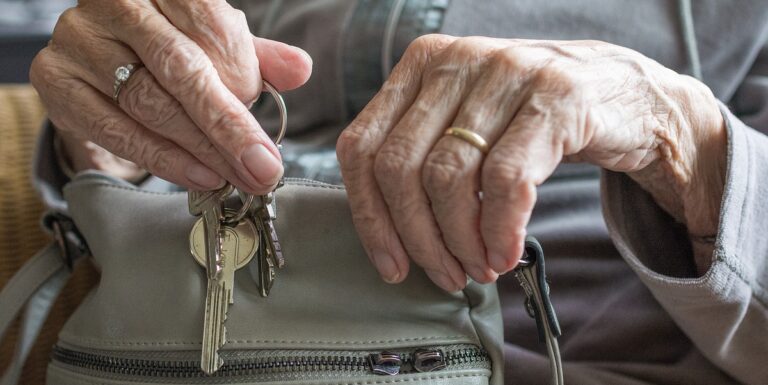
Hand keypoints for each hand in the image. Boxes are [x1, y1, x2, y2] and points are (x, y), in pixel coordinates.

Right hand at [31, 0, 311, 192]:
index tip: (268, 126)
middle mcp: (117, 3)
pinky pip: (114, 128)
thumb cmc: (172, 49)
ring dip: (201, 149)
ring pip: (149, 103)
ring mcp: (80, 39)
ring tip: (236, 177)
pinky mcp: (56, 80)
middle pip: (181, 69)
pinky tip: (199, 175)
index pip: (210, 25)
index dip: (243, 78)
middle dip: (228, 127)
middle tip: (262, 168)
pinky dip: (163, 158)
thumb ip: (257, 57)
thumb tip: (300, 69)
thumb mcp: (219, 47)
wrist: (106, 61)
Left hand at [337, 35, 725, 290]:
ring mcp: (507, 73)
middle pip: (400, 167)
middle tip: (446, 274)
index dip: (370, 216)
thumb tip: (386, 233)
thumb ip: (423, 155)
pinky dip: (500, 229)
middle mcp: (458, 61)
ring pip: (448, 176)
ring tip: (479, 268)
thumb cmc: (535, 121)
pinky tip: (506, 253)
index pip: (363, 146)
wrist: (627, 96)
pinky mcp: (556, 97)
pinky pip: (506, 179)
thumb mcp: (468, 124)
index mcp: (423, 65)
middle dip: (419, 238)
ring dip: (460, 241)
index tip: (390, 264)